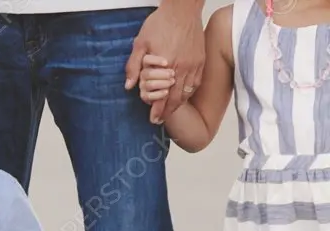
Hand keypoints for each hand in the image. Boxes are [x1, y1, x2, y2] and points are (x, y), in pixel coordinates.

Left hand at [124, 3, 204, 120]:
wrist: (182, 8)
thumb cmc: (160, 24)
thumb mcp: (140, 44)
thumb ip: (133, 66)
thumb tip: (129, 86)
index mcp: (167, 66)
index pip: (162, 96)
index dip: (157, 110)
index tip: (153, 119)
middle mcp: (183, 68)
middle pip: (176, 98)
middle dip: (167, 111)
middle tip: (160, 120)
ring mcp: (194, 64)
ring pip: (187, 92)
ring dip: (178, 104)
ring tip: (170, 111)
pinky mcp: (201, 59)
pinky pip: (196, 82)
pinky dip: (189, 92)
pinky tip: (183, 96)